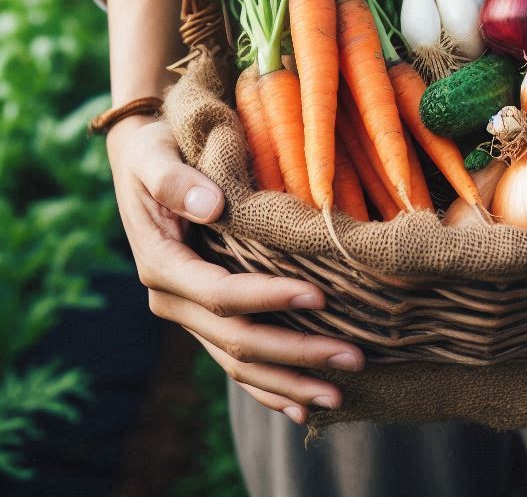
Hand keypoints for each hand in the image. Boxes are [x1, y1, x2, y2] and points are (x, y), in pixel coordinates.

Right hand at [107, 116, 363, 424]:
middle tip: (353, 357)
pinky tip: (301, 407)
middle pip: (237, 340)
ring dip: (289, 381)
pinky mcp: (205, 317)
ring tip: (340, 396)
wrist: (143, 160)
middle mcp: (172, 298)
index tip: (319, 296)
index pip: (221, 293)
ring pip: (238, 362)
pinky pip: (235, 362)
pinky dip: (267, 386)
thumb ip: (177, 181)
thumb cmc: (155, 150)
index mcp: (161, 263)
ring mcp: (188, 314)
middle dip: (296, 352)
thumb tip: (211, 207)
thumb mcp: (155, 155)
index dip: (270, 298)